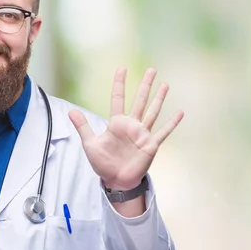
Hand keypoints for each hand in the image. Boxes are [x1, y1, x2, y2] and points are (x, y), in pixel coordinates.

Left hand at [69, 67, 183, 190]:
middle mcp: (131, 125)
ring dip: (159, 98)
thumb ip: (83, 127)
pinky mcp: (151, 145)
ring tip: (165, 84)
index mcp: (117, 123)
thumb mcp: (90, 144)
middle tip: (151, 69)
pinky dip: (172, 123)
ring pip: (153, 112)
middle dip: (145, 85)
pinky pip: (163, 132)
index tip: (122, 69)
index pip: (118, 99)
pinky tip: (180, 112)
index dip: (120, 83)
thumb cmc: (103, 163)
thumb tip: (70, 111)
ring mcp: (142, 134)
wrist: (116, 180)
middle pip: (140, 100)